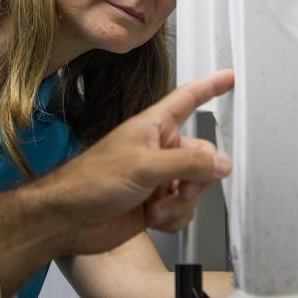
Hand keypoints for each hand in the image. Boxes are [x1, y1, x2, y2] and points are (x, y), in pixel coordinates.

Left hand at [50, 69, 233, 254]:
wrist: (68, 220)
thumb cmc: (90, 181)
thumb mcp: (145, 166)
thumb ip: (188, 163)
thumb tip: (221, 164)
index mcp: (154, 126)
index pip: (189, 99)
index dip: (210, 87)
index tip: (229, 77)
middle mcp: (159, 149)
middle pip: (203, 157)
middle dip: (196, 180)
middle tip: (178, 189)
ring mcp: (158, 178)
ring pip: (196, 188)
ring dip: (180, 204)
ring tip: (155, 207)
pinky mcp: (156, 203)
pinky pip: (184, 210)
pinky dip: (173, 218)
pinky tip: (153, 218)